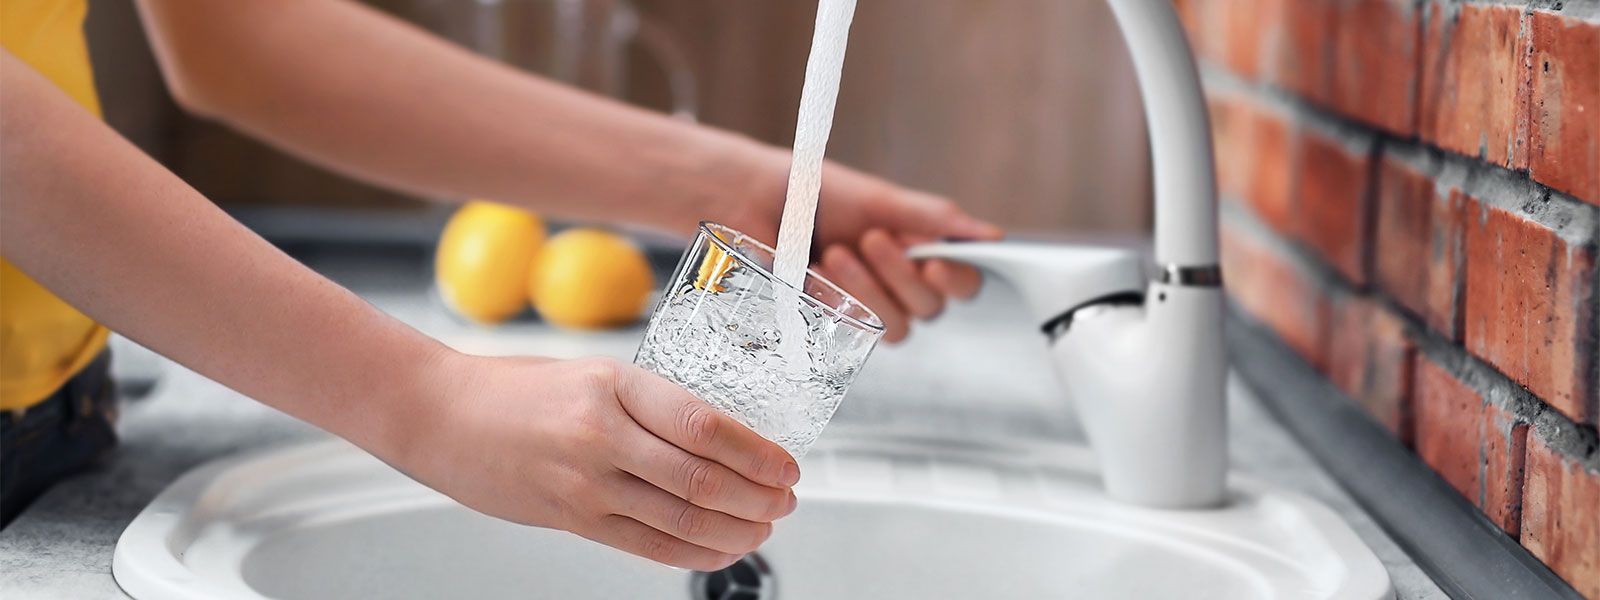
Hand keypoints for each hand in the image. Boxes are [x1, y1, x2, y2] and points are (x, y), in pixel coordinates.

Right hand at [390, 353, 798, 570]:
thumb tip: (724, 437)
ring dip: (737, 529)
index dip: (758, 453)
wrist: (439, 414)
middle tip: (787, 499)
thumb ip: (652, 404)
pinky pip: (648, 546)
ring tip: (764, 526)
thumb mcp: (593, 374)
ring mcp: (585, 482)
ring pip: (682, 519)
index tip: (788, 464)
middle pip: (702, 478)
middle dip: (759, 497)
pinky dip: (695, 553)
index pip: (706, 423)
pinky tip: (722, 549)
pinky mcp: (571, 519)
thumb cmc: (516, 388)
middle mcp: (602, 434)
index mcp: (615, 384)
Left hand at [723, 154, 1003, 342]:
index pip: (963, 280)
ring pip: (899, 329)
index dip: (959, 278)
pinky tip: (814, 273)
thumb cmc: (812, 192)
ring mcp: (866, 307)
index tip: (935, 263)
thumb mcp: (877, 200)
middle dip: (902, 276)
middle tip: (870, 239)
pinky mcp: (831, 325)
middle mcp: (898, 284)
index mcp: (918, 250)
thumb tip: (991, 237)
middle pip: (933, 308)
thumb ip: (932, 219)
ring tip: (836, 253)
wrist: (749, 200)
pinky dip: (837, 301)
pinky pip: (855, 332)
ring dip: (870, 292)